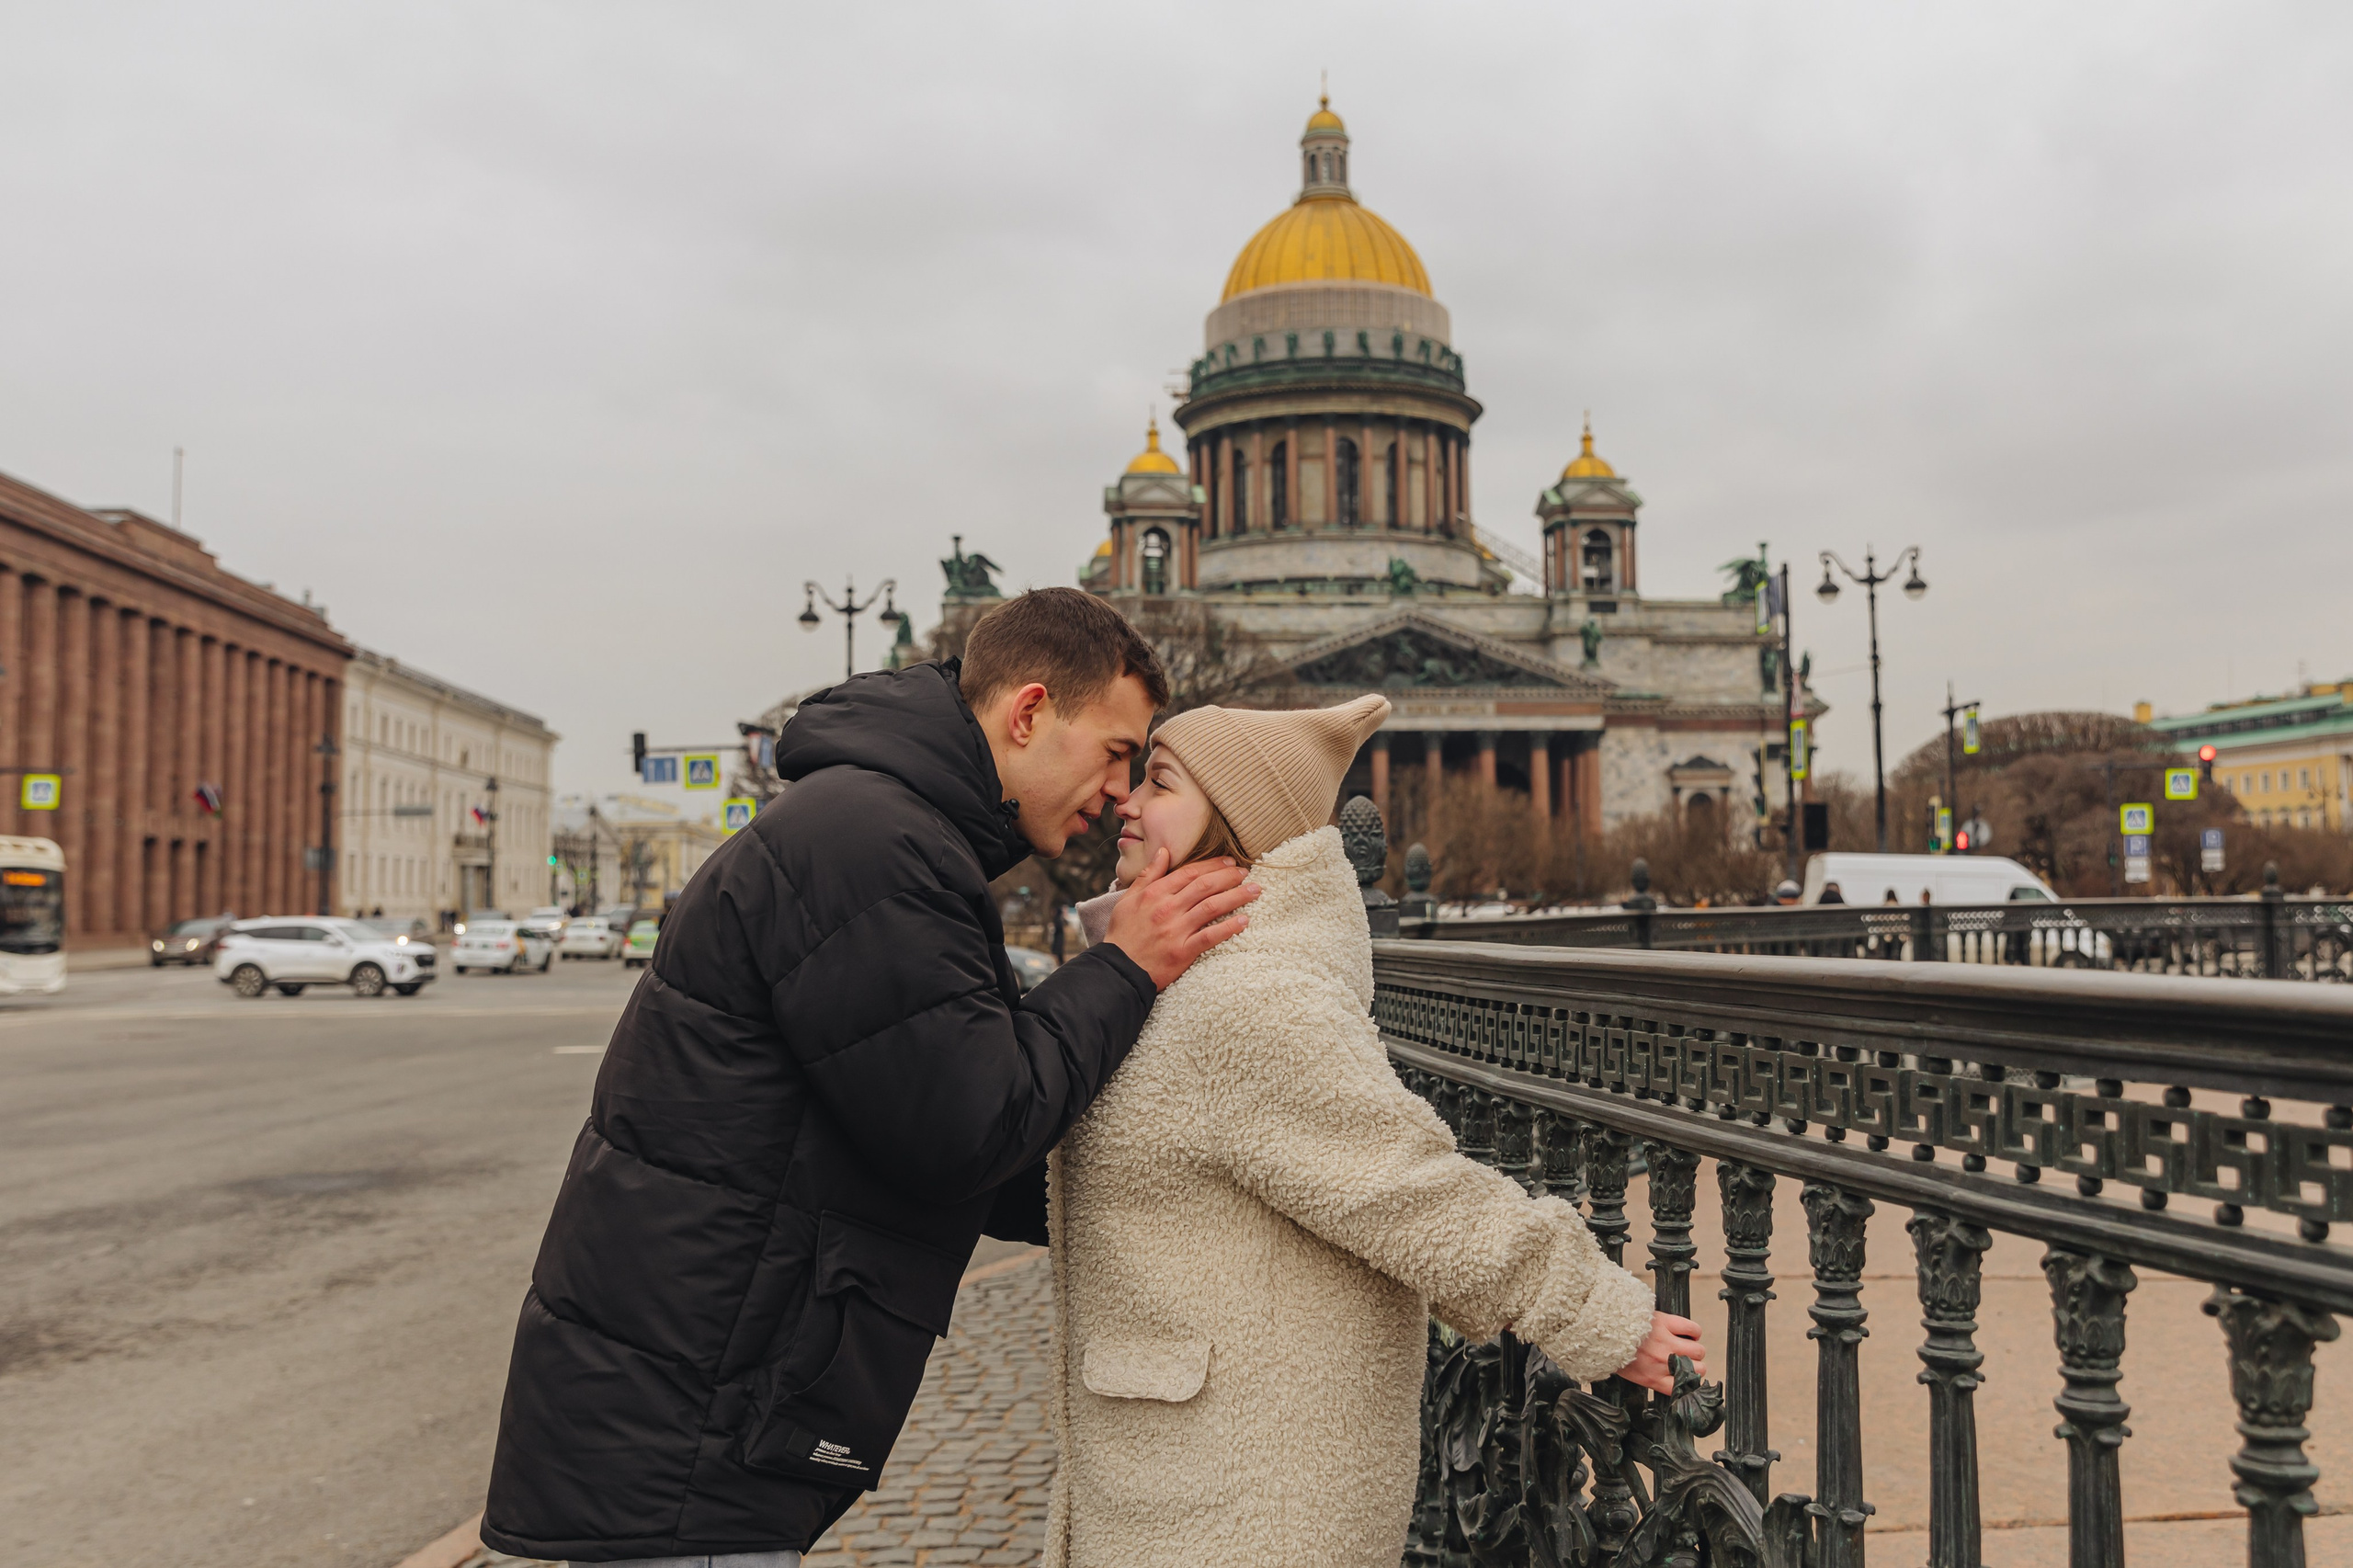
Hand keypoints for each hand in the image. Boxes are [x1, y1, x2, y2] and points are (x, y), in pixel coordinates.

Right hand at [1102, 850, 1259, 989]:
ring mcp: (1176, 930)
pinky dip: (1229, 927)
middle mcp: (1167, 908)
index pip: (1189, 873)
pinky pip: (1210, 936)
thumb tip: (1163, 851)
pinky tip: (1244, 920)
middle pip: (1205, 886)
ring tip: (1255, 890)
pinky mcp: (1182, 951)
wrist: (1118, 969)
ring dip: (1237, 896)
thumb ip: (1148, 875)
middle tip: (1246, 872)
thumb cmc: (1123, 934)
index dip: (1212, 865)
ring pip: (1212, 907)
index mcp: (1155, 893)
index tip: (1229, 862)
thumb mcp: (1128, 899)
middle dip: (1229, 877)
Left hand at [1613, 1311, 1704, 1394]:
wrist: (1601, 1328)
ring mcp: (1667, 1342)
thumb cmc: (1615, 1350)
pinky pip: (1694, 1329)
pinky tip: (1685, 1332)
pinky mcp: (1667, 1323)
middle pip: (1698, 1369)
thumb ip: (1651, 1378)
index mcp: (1653, 1378)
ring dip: (1695, 1348)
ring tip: (1685, 1345)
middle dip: (1695, 1365)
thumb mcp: (1631, 1374)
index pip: (1684, 1387)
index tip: (1688, 1377)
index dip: (1690, 1382)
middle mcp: (1663, 1362)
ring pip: (1699, 1350)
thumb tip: (1668, 1380)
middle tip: (1687, 1359)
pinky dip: (1693, 1331)